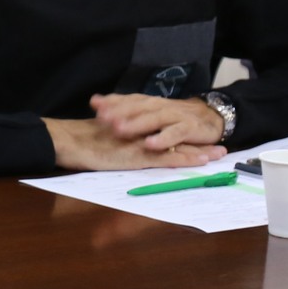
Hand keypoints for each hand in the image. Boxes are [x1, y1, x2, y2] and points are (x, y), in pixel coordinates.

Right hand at [44, 115, 226, 171]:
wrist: (67, 141)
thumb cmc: (77, 140)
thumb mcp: (99, 135)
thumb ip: (111, 134)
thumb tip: (116, 137)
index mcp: (131, 127)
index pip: (161, 128)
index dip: (179, 131)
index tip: (196, 134)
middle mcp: (140, 134)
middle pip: (174, 136)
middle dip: (196, 139)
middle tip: (218, 142)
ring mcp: (141, 145)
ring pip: (176, 146)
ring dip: (199, 150)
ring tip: (220, 153)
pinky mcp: (138, 157)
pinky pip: (167, 159)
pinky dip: (185, 159)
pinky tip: (201, 161)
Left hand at [89, 93, 226, 151]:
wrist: (210, 117)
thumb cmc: (173, 117)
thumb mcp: (149, 111)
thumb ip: (125, 107)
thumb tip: (95, 101)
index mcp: (148, 102)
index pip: (128, 99)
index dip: (112, 101)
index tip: (94, 105)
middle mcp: (159, 106)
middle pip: (138, 107)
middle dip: (120, 112)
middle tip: (102, 118)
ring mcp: (175, 116)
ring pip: (153, 118)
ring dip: (137, 124)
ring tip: (120, 130)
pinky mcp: (189, 128)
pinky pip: (175, 133)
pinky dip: (163, 138)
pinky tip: (150, 144)